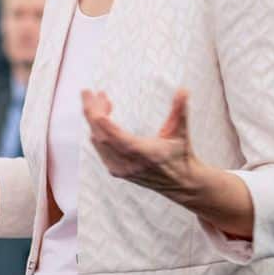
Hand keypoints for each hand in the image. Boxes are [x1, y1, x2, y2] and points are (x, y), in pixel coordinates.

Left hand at [82, 89, 200, 197]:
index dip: (104, 122)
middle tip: (89, 93)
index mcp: (147, 154)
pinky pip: (99, 148)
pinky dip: (97, 131)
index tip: (94, 101)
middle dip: (92, 112)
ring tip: (100, 100)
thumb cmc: (181, 155)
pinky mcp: (116, 171)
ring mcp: (121, 169)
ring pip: (98, 141)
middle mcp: (131, 164)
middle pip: (102, 136)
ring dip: (94, 120)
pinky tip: (101, 117)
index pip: (119, 138)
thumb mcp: (181, 133)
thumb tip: (184, 90)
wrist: (181, 184)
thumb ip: (180, 110)